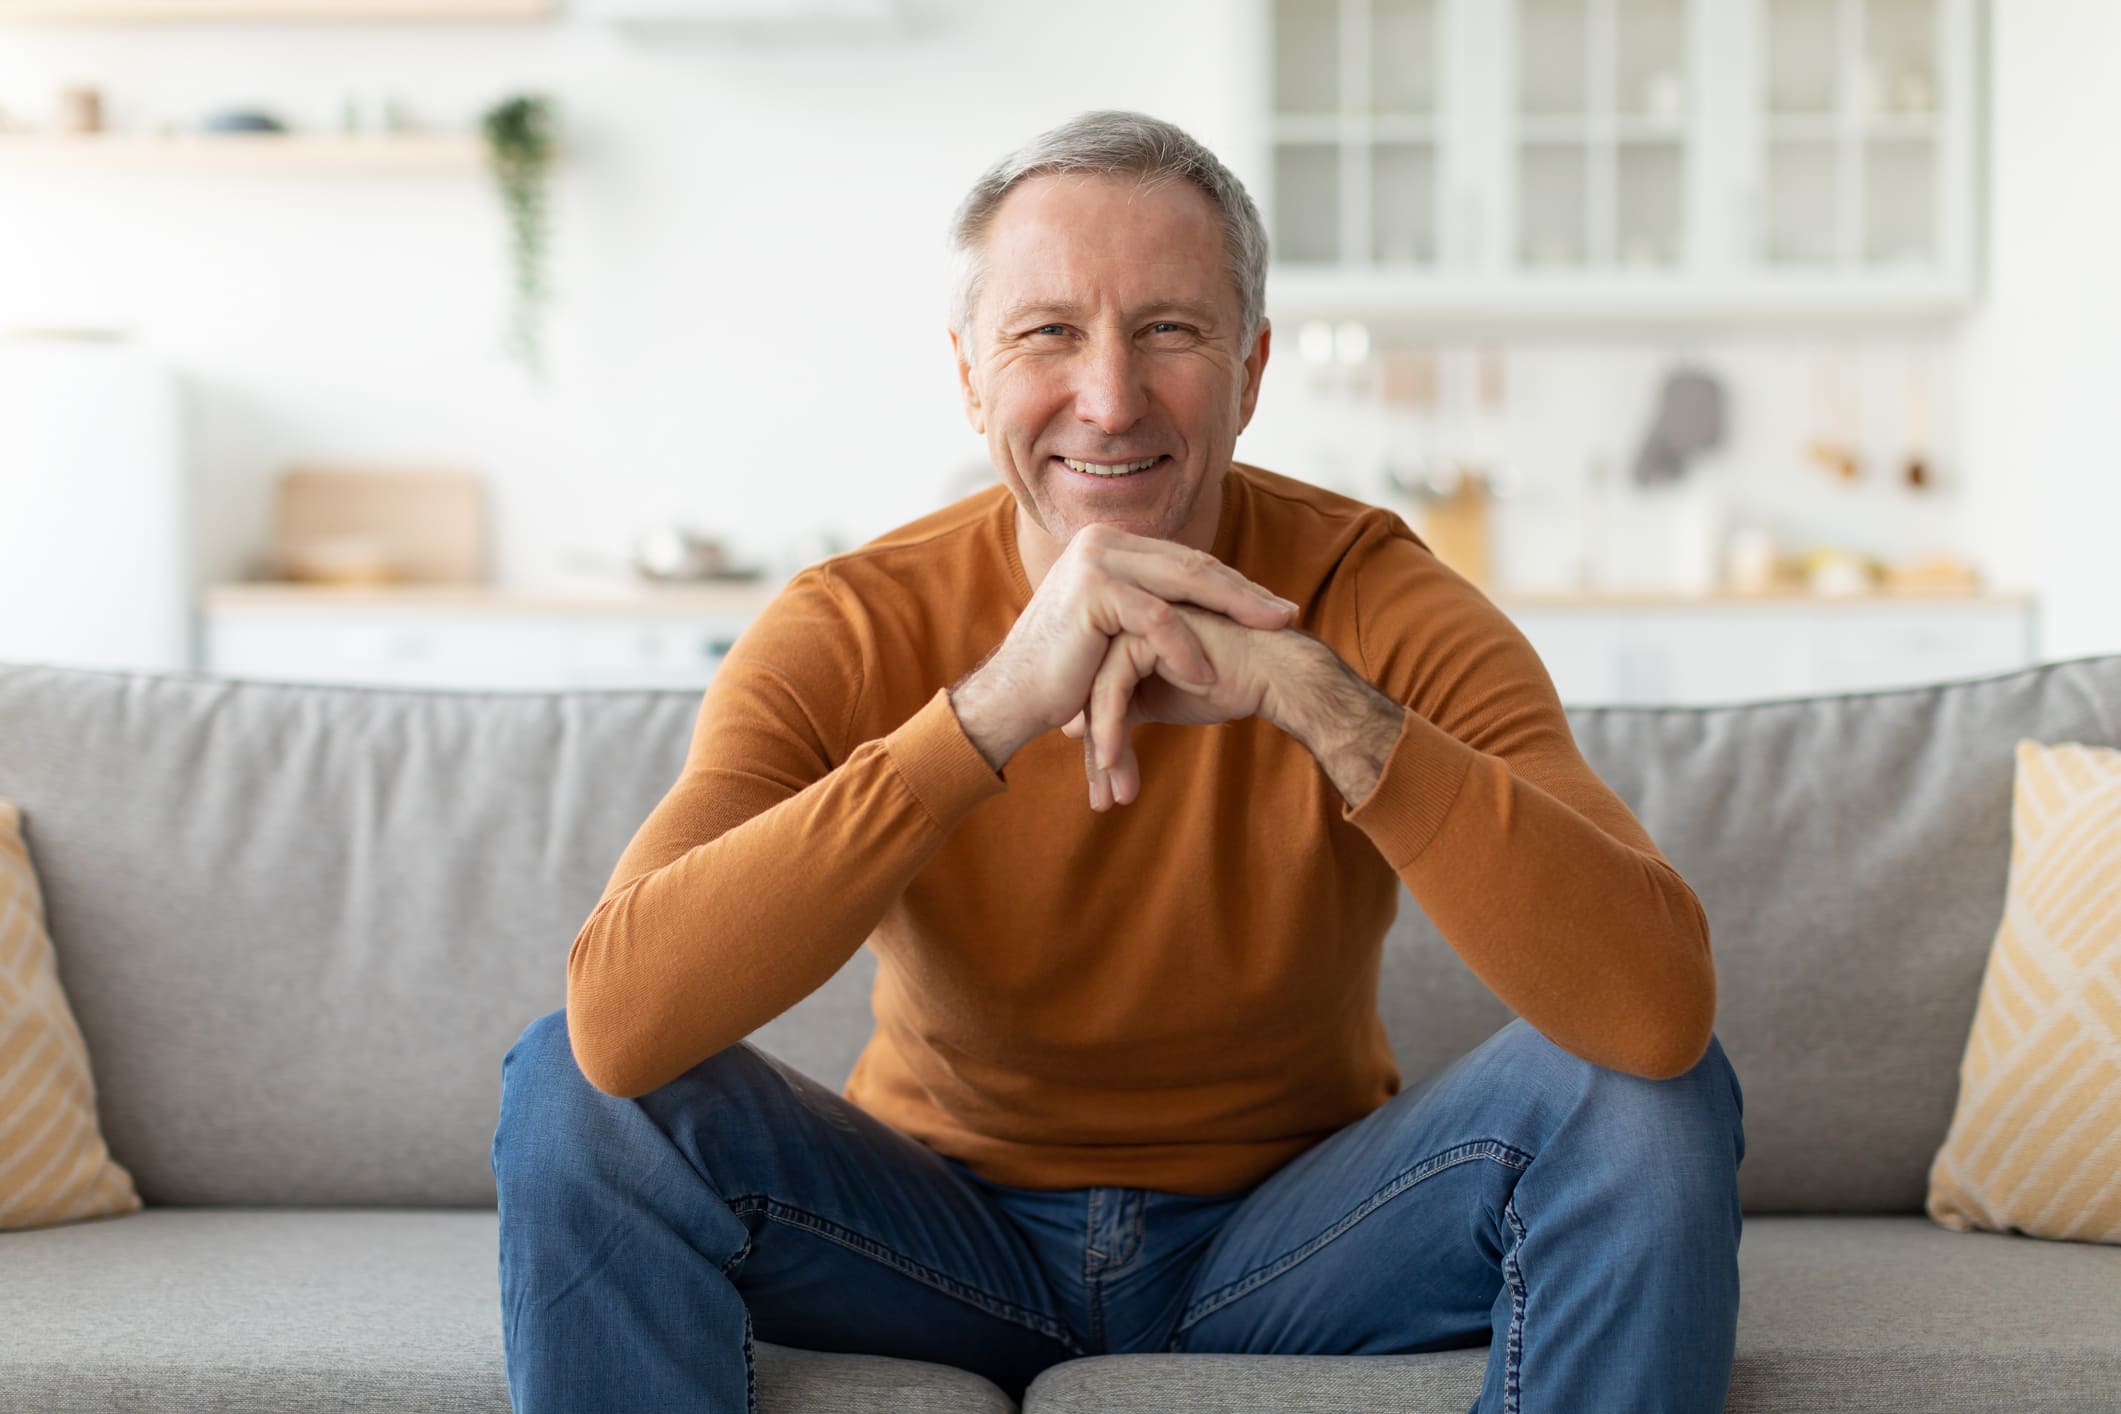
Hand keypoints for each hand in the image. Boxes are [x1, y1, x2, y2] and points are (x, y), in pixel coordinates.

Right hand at [950, 523, 1299, 770]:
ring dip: (1232, 610)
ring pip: (1182, 582)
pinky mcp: (1093, 590)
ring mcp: (1095, 559)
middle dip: (1243, 591)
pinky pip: (1156, 618)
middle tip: (1286, 614)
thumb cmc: (1064, 676)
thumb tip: (1204, 611)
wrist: (1012, 698)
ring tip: (1269, 633)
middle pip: (1190, 565)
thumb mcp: (1116, 633)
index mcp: (1108, 545)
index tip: (1272, 606)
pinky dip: (1186, 647)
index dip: (1231, 584)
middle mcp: (1100, 542)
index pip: (1184, 560)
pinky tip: (1209, 675)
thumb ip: (1150, 611)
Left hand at [1059, 606, 1284, 809]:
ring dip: (1102, 751)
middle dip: (1098, 755)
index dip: (1101, 747)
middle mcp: (1121, 624)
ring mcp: (1131, 622)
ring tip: (1110, 795)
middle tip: (1103, 802)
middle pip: (1089, 696)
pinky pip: (1112, 685)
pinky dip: (1110, 727)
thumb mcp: (1156, 701)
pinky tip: (1112, 760)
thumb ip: (1115, 708)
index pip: (1093, 694)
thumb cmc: (1225, 684)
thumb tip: (1070, 730)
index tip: (1104, 791)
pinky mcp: (1144, 630)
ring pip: (1095, 694)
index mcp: (1121, 635)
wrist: (1274, 673)